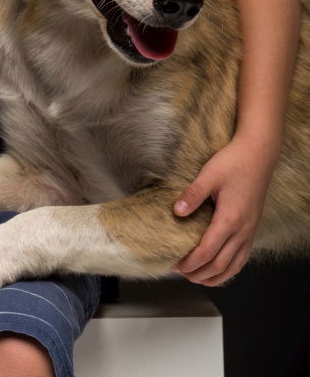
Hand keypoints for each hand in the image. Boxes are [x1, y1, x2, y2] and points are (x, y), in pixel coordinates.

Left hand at [171, 134, 278, 285]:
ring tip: (196, 277)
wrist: (258, 154)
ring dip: (214, 276)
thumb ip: (192, 194)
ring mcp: (250, 231)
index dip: (190, 263)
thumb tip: (176, 211)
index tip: (175, 265)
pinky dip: (229, 269)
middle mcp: (242, 230)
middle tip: (181, 273)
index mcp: (229, 219)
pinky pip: (242, 258)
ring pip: (233, 266)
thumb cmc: (234, 162)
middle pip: (219, 265)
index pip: (207, 252)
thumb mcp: (209, 174)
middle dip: (199, 274)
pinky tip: (218, 268)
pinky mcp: (252, 228)